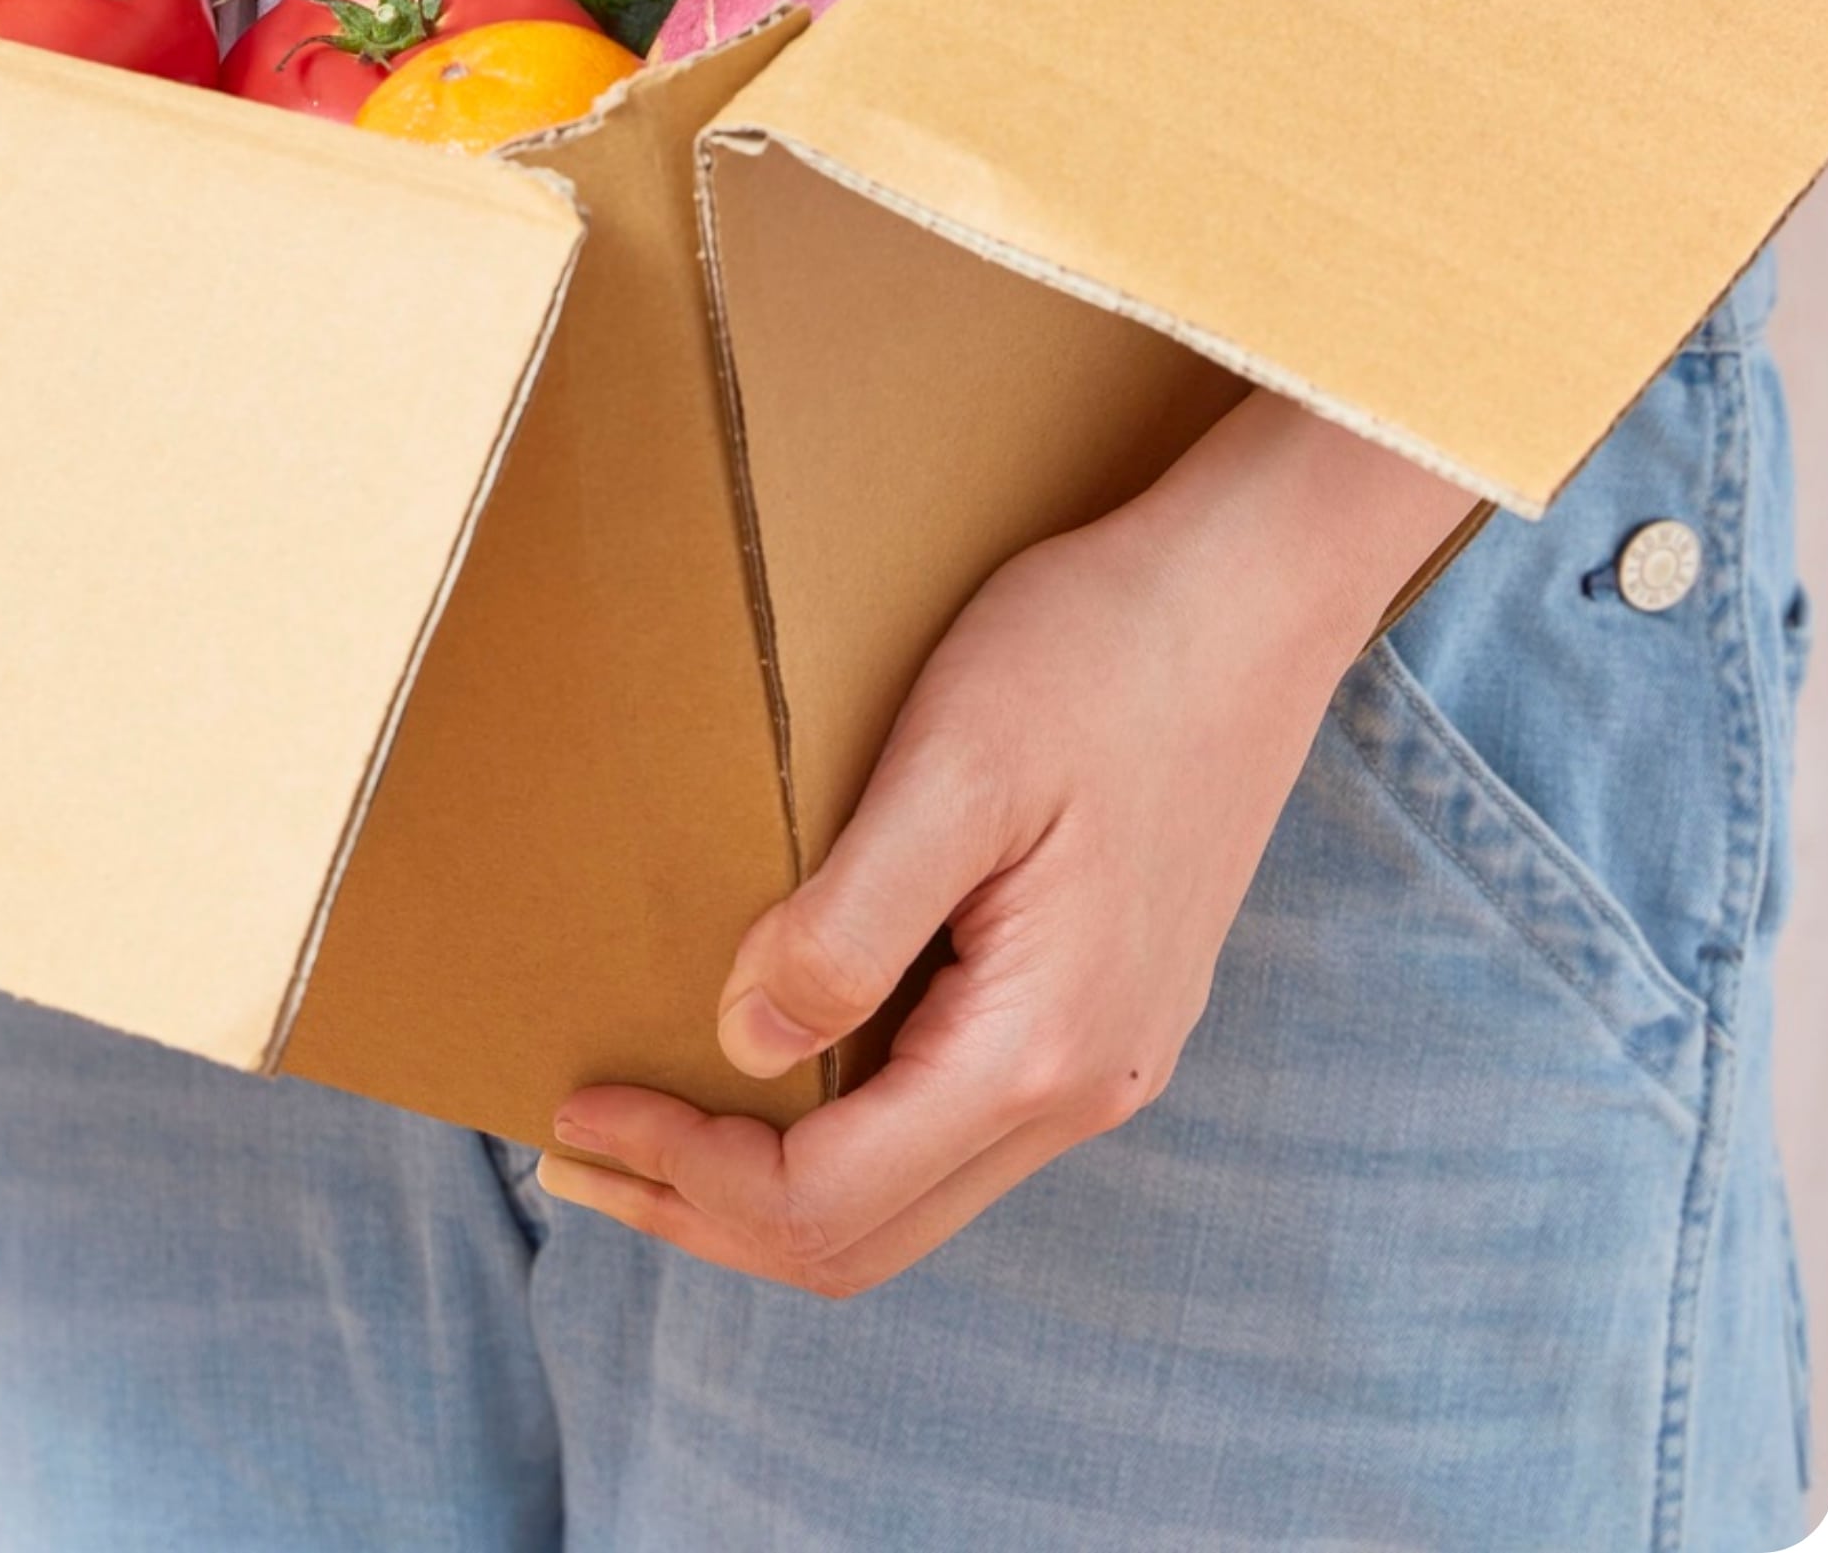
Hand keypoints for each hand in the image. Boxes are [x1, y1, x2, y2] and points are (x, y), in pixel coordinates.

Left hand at [541, 392, 1469, 1295]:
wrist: (1250, 594)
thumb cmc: (1096, 655)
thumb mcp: (951, 771)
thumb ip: (849, 926)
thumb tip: (742, 1045)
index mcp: (1040, 1048)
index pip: (828, 1198)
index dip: (686, 1173)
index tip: (577, 1108)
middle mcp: (1084, 1086)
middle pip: (866, 1233)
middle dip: (708, 1209)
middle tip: (578, 1152)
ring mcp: (1103, 1053)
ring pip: (910, 1191)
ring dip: (768, 1179)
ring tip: (648, 1117)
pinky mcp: (1101, 1004)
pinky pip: (949, 1119)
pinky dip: (840, 1124)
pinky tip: (770, 1051)